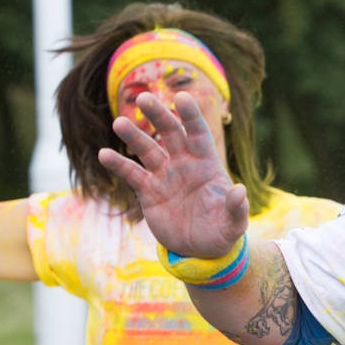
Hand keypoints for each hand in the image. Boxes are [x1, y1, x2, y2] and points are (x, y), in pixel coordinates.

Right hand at [99, 92, 249, 257]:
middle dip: (159, 115)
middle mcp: (184, 164)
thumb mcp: (233, 224)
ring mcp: (164, 175)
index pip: (199, 134)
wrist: (199, 249)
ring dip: (133, 136)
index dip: (191, 116)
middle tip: (144, 98)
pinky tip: (104, 154)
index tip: (182, 96)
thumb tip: (240, 192)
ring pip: (147, 149)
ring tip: (119, 123)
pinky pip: (131, 173)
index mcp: (207, 164)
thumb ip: (237, 208)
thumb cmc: (221, 232)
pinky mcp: (148, 190)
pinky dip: (118, 164)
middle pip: (170, 133)